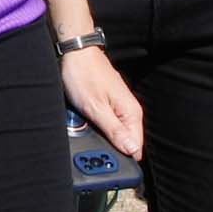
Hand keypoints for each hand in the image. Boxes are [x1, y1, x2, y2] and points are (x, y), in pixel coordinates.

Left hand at [63, 44, 144, 161]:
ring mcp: (120, 106)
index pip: (136, 147)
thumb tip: (133, 150)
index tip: (107, 159)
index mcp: (131, 113)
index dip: (122, 156)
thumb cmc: (84, 76)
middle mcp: (129, 110)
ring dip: (103, 135)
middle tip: (92, 142)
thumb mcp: (96, 108)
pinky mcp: (110, 102)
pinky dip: (98, 124)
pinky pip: (109, 121)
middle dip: (110, 146)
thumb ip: (115, 130)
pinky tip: (88, 121)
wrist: (76, 52)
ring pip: (116, 132)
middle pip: (126, 141)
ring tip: (88, 129)